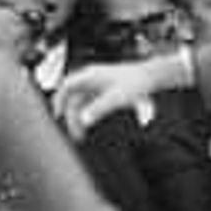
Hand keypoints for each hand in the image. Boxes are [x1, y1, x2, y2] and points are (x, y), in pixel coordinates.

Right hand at [54, 53, 189, 138]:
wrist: (153, 76)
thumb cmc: (137, 83)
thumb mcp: (117, 98)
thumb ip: (99, 109)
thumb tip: (83, 121)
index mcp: (90, 76)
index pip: (66, 87)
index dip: (58, 101)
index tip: (57, 116)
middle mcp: (91, 79)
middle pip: (72, 99)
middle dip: (71, 117)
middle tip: (75, 133)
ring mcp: (97, 85)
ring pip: (81, 103)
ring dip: (80, 119)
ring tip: (82, 134)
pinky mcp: (104, 91)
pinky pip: (89, 105)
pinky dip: (88, 116)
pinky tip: (90, 125)